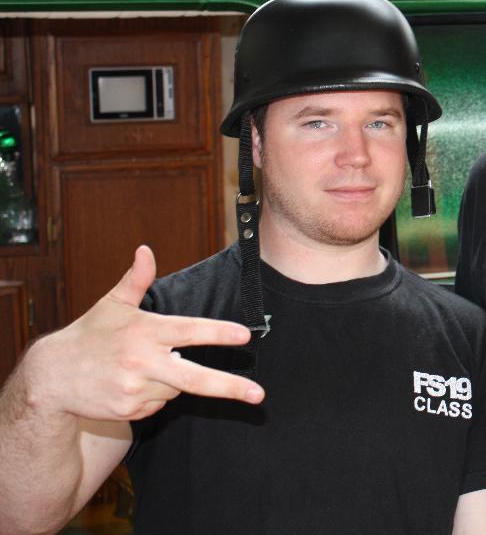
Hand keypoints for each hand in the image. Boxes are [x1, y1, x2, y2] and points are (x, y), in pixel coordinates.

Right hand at [28, 246, 263, 422]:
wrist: (52, 377)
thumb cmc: (89, 335)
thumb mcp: (112, 304)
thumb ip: (136, 279)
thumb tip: (145, 250)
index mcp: (145, 331)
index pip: (189, 331)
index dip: (218, 333)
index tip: (245, 336)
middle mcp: (143, 361)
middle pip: (195, 377)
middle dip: (230, 387)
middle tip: (258, 394)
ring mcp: (136, 389)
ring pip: (176, 388)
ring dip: (169, 380)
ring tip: (139, 368)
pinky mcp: (130, 411)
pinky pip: (159, 404)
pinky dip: (153, 396)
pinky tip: (129, 385)